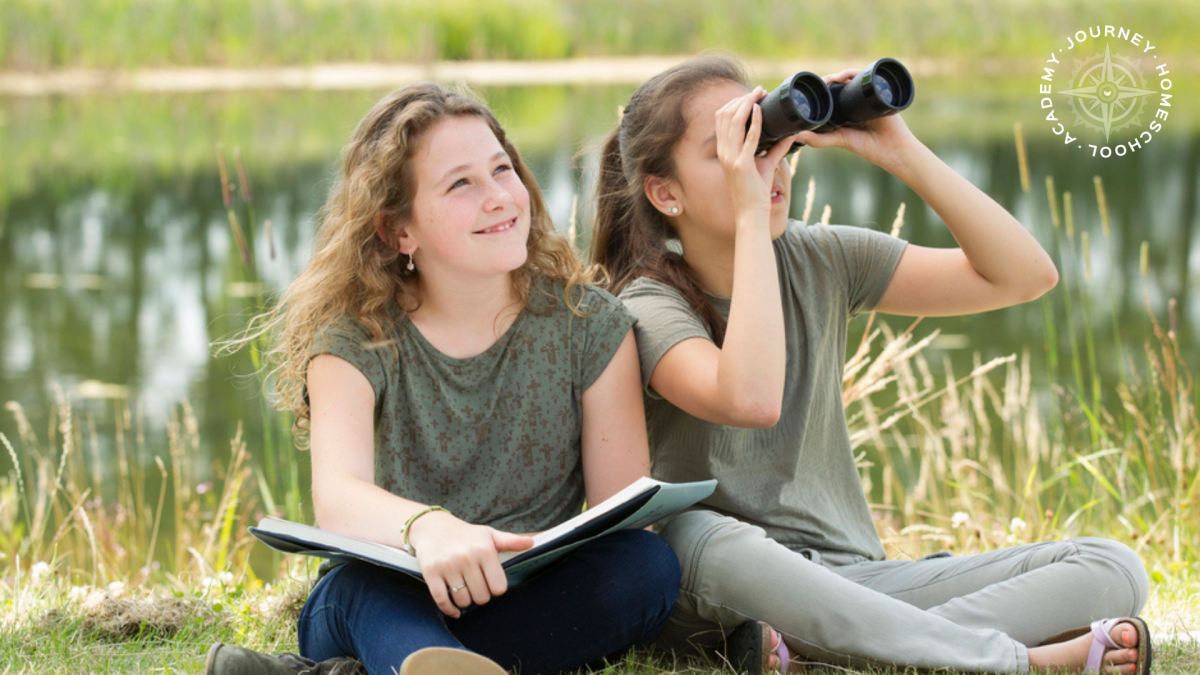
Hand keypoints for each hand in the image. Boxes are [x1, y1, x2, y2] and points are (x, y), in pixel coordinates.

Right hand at [407, 511, 534, 617]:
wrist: (433, 527)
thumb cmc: (466, 534)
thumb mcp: (488, 534)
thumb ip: (510, 541)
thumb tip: (531, 543)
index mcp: (484, 550)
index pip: (499, 587)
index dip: (496, 589)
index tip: (491, 583)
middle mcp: (466, 557)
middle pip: (481, 597)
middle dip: (481, 596)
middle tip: (477, 586)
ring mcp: (447, 566)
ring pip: (463, 600)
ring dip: (465, 601)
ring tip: (465, 590)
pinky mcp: (431, 572)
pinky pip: (442, 600)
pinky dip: (450, 610)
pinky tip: (455, 610)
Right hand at [715, 86, 798, 221]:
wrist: (752, 214)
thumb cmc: (756, 192)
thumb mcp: (766, 165)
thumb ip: (776, 149)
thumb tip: (791, 135)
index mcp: (724, 151)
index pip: (722, 119)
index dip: (735, 103)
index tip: (751, 96)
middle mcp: (723, 152)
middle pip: (725, 115)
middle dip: (741, 99)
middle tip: (758, 91)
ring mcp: (730, 158)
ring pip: (733, 121)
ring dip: (747, 104)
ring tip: (760, 94)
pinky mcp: (742, 165)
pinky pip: (748, 136)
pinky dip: (755, 120)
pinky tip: (761, 109)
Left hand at [794, 68, 921, 173]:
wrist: (893, 149)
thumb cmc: (868, 147)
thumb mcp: (840, 140)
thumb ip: (819, 139)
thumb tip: (796, 136)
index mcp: (845, 110)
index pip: (831, 94)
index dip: (821, 89)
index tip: (809, 89)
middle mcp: (855, 101)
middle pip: (840, 84)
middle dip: (828, 80)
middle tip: (819, 83)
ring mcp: (867, 96)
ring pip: (852, 79)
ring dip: (841, 75)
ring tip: (831, 79)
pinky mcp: (879, 93)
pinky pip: (867, 78)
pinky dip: (855, 74)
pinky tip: (845, 76)